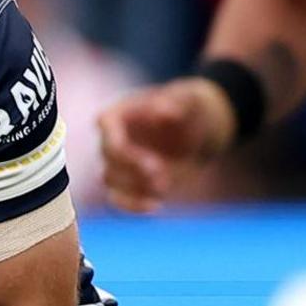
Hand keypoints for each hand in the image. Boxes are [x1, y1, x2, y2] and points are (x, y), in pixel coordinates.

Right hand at [97, 78, 236, 212]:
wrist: (199, 130)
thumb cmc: (191, 107)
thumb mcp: (192, 99)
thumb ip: (177, 101)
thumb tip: (160, 109)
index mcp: (118, 113)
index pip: (105, 127)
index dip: (124, 149)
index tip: (154, 163)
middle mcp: (112, 138)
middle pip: (108, 157)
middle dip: (133, 170)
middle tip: (162, 176)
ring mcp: (119, 162)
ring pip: (110, 180)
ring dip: (135, 188)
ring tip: (165, 185)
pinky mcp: (129, 182)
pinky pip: (117, 198)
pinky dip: (132, 205)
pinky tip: (156, 205)